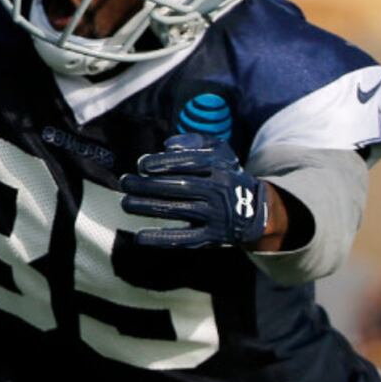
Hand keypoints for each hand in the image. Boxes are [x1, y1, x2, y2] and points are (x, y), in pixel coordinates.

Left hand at [120, 133, 269, 249]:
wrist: (255, 210)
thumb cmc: (225, 174)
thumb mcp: (219, 151)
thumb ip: (195, 142)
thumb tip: (168, 145)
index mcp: (219, 168)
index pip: (189, 163)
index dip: (163, 163)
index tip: (141, 165)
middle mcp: (219, 191)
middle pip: (180, 187)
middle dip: (148, 185)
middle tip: (125, 183)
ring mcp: (216, 216)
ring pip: (178, 210)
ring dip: (148, 207)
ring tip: (126, 203)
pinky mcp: (213, 237)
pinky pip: (185, 239)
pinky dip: (162, 239)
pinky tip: (140, 237)